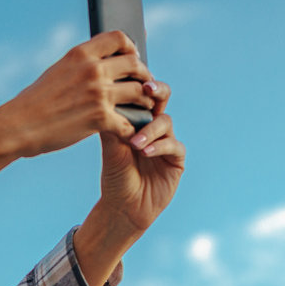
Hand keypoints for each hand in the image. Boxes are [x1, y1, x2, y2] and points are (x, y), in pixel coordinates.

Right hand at [0, 31, 154, 189]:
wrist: (18, 126)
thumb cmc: (34, 102)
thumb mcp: (58, 71)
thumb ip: (81, 64)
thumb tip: (99, 60)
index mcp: (81, 54)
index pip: (119, 38)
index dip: (131, 48)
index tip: (133, 58)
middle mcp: (92, 70)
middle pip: (135, 65)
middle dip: (144, 75)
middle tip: (145, 86)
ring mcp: (98, 94)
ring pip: (139, 92)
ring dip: (145, 101)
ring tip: (145, 108)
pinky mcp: (100, 119)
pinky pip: (129, 122)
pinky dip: (133, 129)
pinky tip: (132, 133)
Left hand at [97, 79, 184, 234]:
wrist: (123, 207)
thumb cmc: (115, 176)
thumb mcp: (110, 148)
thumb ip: (113, 125)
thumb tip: (108, 98)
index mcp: (136, 120)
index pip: (140, 96)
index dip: (138, 85)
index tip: (129, 78)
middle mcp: (153, 126)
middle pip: (161, 98)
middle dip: (157, 91)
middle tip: (146, 89)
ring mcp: (166, 141)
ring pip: (165, 122)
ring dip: (150, 130)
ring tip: (135, 143)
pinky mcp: (176, 159)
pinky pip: (173, 146)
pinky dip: (159, 147)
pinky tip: (146, 152)